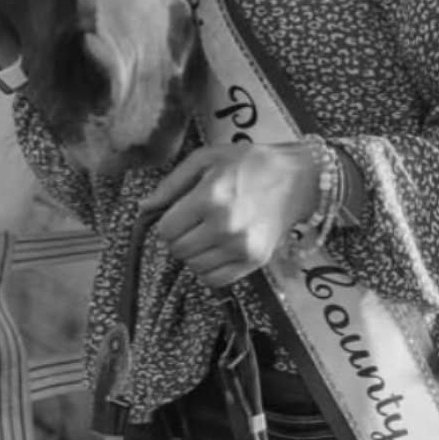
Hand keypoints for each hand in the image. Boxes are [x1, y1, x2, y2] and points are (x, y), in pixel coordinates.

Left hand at [139, 142, 318, 288]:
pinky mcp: (254, 262)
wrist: (295, 180)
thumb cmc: (246, 163)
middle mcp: (224, 226)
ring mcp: (240, 247)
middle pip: (178, 250)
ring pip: (194, 267)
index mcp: (210, 196)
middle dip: (178, 237)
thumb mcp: (206, 159)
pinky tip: (216, 250)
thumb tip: (143, 208)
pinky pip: (215, 280)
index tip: (178, 213)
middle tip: (192, 223)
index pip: (166, 230)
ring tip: (206, 234)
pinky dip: (208, 269)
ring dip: (193, 253)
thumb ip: (171, 183)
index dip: (166, 222)